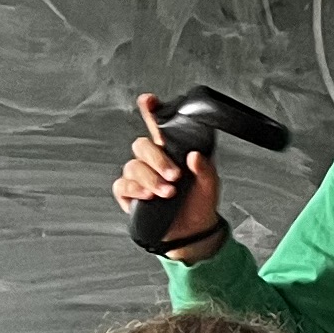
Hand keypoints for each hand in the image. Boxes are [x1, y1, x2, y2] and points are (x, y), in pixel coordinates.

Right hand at [112, 93, 222, 257]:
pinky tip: (148, 196)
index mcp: (172, 151)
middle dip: (157, 160)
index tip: (149, 101)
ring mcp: (139, 176)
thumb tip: (195, 156)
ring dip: (151, 179)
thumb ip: (206, 170)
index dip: (151, 111)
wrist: (192, 231)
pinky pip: (123, 185)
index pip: (158, 126)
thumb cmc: (199, 203)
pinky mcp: (129, 193)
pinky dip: (135, 189)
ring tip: (168, 192)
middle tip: (175, 176)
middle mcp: (152, 160)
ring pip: (133, 166)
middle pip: (142, 145)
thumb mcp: (210, 186)